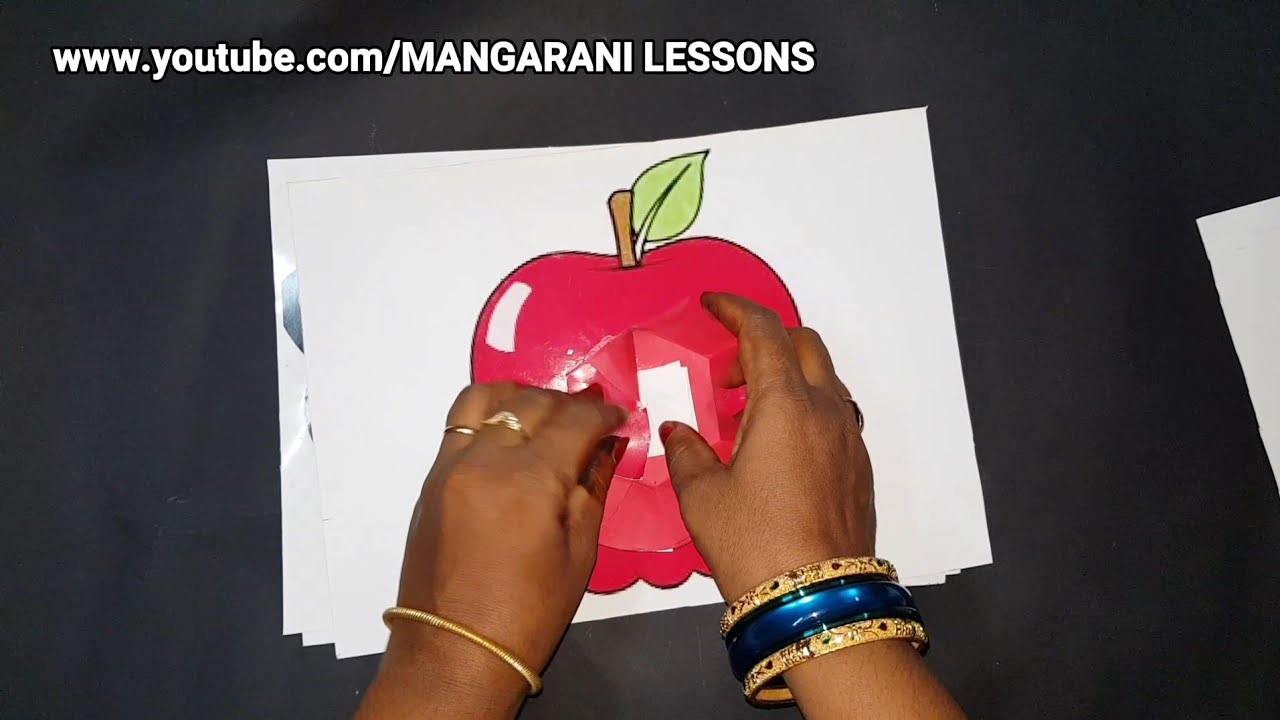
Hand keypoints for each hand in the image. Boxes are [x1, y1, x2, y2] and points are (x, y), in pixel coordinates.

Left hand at [360, 382, 626, 719]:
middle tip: (592, 416)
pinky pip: (459, 422)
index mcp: (531, 482)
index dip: (606, 414)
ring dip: (522, 396)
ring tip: (546, 412)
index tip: (620, 418)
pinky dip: (488, 413)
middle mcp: (487, 461)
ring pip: (487, 398)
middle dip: (570, 403)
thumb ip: (593, 488)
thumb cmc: (528, 614)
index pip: (576, 421)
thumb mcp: (580, 553)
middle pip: (534, 402)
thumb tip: (608, 447)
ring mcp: (452, 465)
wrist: (456, 650)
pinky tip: (510, 429)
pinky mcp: (431, 478)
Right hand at [660, 293, 873, 601]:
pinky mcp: (859, 467)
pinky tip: (775, 446)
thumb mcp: (702, 497)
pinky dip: (804, 407)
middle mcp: (825, 410)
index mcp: (785, 403)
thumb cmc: (753, 543)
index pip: (764, 330)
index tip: (712, 304)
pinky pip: (834, 413)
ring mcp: (849, 438)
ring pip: (823, 379)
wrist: (814, 599)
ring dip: (786, 376)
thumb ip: (687, 452)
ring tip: (747, 414)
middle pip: (803, 344)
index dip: (736, 309)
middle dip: (764, 341)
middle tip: (725, 373)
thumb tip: (678, 431)